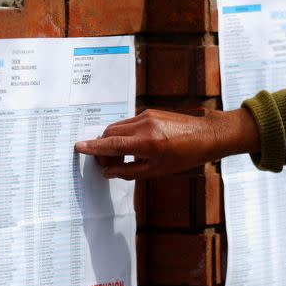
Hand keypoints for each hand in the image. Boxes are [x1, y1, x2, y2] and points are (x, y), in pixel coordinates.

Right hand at [74, 108, 259, 179]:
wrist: (207, 135)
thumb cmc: (186, 156)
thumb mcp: (157, 170)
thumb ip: (130, 172)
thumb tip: (109, 172)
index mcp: (145, 142)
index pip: (111, 144)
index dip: (93, 148)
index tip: (78, 148)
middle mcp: (143, 125)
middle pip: (109, 133)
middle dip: (103, 148)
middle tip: (106, 165)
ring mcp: (146, 116)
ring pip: (118, 127)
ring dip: (113, 141)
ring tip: (120, 160)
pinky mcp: (150, 112)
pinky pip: (128, 123)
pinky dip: (124, 135)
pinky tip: (132, 149)